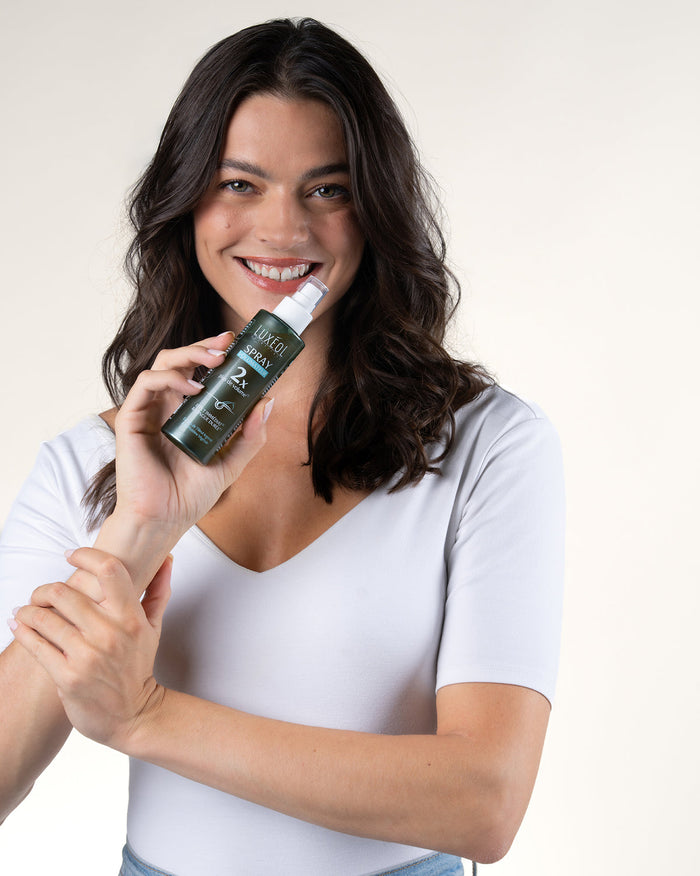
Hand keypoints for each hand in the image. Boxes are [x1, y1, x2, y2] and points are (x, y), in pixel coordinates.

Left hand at [9, 548, 171, 749]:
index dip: (85, 555)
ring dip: (28, 610)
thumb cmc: (138, 667)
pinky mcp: (67, 676)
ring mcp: (87, 655)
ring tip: (25, 611)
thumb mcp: (153, 627)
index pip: (109, 569)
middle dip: (44, 590)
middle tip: (40, 594)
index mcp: (131, 616)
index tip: (71, 555)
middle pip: (64, 592)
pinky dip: (22, 631)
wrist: (133, 715)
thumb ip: (158, 590)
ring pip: (44, 618)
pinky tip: (19, 626)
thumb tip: (166, 559)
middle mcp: (110, 632)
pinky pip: (36, 645)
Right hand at [113, 331, 271, 536]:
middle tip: (227, 344)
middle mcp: (166, 407)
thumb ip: (250, 436)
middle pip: (179, 360)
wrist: (165, 520)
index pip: (197, 371)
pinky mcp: (131, 420)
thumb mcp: (232, 463)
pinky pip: (145, 384)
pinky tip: (193, 389)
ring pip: (161, 364)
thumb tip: (268, 401)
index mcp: (185, 413)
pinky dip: (169, 379)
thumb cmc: (190, 496)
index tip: (236, 345)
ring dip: (189, 355)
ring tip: (215, 362)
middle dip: (203, 346)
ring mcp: (148, 411)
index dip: (213, 354)